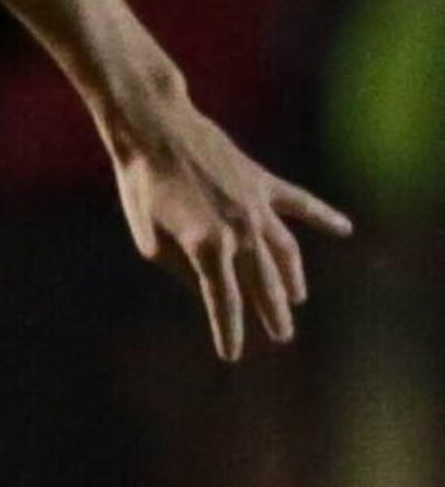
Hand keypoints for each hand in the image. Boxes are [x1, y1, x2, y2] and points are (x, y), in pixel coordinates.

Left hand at [109, 101, 353, 358]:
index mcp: (207, 247)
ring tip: (296, 300)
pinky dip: (324, 216)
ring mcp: (256, 205)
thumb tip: (208, 289)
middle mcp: (240, 230)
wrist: (156, 131)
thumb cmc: (143, 187)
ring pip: (285, 251)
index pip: (223, 301)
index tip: (232, 356)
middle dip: (271, 311)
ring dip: (292, 278)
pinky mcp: (263, 183)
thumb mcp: (150, 239)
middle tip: (280, 335)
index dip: (228, 330)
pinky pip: (300, 204)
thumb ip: (183, 269)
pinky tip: (344, 229)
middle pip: (262, 282)